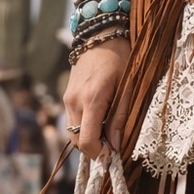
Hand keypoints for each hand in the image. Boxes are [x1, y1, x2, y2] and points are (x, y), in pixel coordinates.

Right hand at [63, 37, 131, 159]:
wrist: (99, 37)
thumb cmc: (119, 61)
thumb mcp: (127, 91)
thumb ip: (120, 120)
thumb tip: (115, 147)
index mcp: (91, 101)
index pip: (87, 141)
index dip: (99, 154)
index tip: (112, 156)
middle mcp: (74, 102)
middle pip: (78, 142)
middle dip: (94, 150)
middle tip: (111, 146)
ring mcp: (67, 99)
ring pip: (73, 134)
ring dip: (88, 140)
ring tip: (106, 133)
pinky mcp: (66, 97)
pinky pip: (73, 122)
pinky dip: (84, 129)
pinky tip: (99, 122)